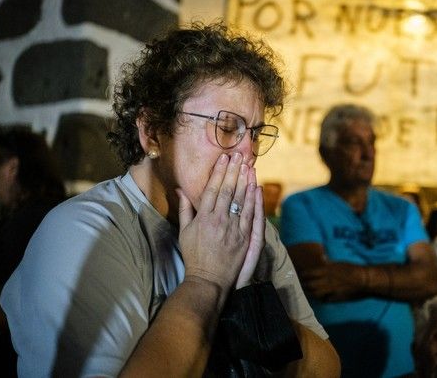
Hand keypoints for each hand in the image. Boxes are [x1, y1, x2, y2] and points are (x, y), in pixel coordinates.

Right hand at [177, 152, 259, 291]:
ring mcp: (232, 228)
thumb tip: (181, 189)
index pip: (212, 189)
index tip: (223, 159)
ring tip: (248, 165)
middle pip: (228, 190)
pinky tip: (255, 186)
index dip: (219, 172)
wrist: (208, 279)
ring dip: (245, 180)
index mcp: (203, 217)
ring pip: (240, 199)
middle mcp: (218, 220)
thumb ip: (185, 209)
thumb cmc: (194, 255)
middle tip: (238, 156)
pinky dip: (253, 199)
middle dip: (233, 171)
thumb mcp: (184, 231)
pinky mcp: (244, 237)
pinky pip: (250, 214)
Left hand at [299, 262, 363, 301]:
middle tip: (302, 285)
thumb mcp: (340, 263)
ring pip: (315, 294)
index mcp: (327, 270)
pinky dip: (321, 299)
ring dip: (311, 293)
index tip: (301, 275)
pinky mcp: (336, 298)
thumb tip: (322, 257)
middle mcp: (327, 280)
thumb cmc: (353, 269)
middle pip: (309, 285)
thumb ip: (329, 262)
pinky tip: (321, 297)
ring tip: (309, 292)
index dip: (303, 275)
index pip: (309, 273)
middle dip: (304, 286)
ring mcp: (331, 290)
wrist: (365, 280)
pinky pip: (324, 300)